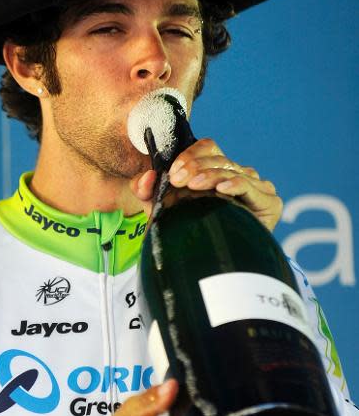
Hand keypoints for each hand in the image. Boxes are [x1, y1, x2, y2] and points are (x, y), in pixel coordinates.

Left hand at [132, 138, 282, 231]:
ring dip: (210, 176)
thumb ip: (146, 192)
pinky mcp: (269, 202)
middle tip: (178, 180)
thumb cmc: (188, 233)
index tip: (174, 172)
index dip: (191, 155)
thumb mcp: (161, 209)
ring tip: (193, 186)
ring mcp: (256, 187)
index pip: (208, 149)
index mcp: (217, 171)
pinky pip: (250, 186)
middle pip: (219, 158)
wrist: (211, 267)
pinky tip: (222, 189)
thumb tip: (146, 177)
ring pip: (231, 171)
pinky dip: (235, 185)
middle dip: (195, 167)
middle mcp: (239, 175)